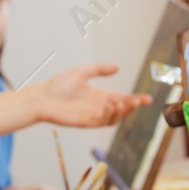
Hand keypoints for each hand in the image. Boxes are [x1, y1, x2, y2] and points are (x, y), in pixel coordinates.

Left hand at [32, 64, 150, 127]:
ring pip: (114, 118)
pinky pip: (102, 122)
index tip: (146, 99)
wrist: (42, 98)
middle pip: (121, 109)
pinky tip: (111, 106)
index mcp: (100, 95)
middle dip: (132, 106)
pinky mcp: (85, 122)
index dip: (135, 100)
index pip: (122, 99)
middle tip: (139, 101)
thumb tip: (117, 67)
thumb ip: (99, 70)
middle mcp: (99, 107)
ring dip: (122, 111)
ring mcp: (93, 116)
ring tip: (126, 102)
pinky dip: (109, 115)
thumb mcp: (81, 72)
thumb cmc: (58, 85)